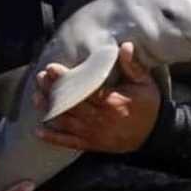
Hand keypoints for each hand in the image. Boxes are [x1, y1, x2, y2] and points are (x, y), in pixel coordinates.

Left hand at [33, 42, 160, 152]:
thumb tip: (125, 46)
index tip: (51, 68)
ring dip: (49, 110)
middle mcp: (100, 119)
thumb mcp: (145, 84)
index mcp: (112, 102)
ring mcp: (94, 133)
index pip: (84, 89)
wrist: (155, 135)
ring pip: (66, 122)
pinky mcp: (92, 144)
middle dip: (53, 91)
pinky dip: (53, 138)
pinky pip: (69, 142)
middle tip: (39, 78)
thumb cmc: (148, 106)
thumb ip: (133, 65)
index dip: (66, 79)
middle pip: (70, 104)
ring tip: (35, 97)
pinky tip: (38, 131)